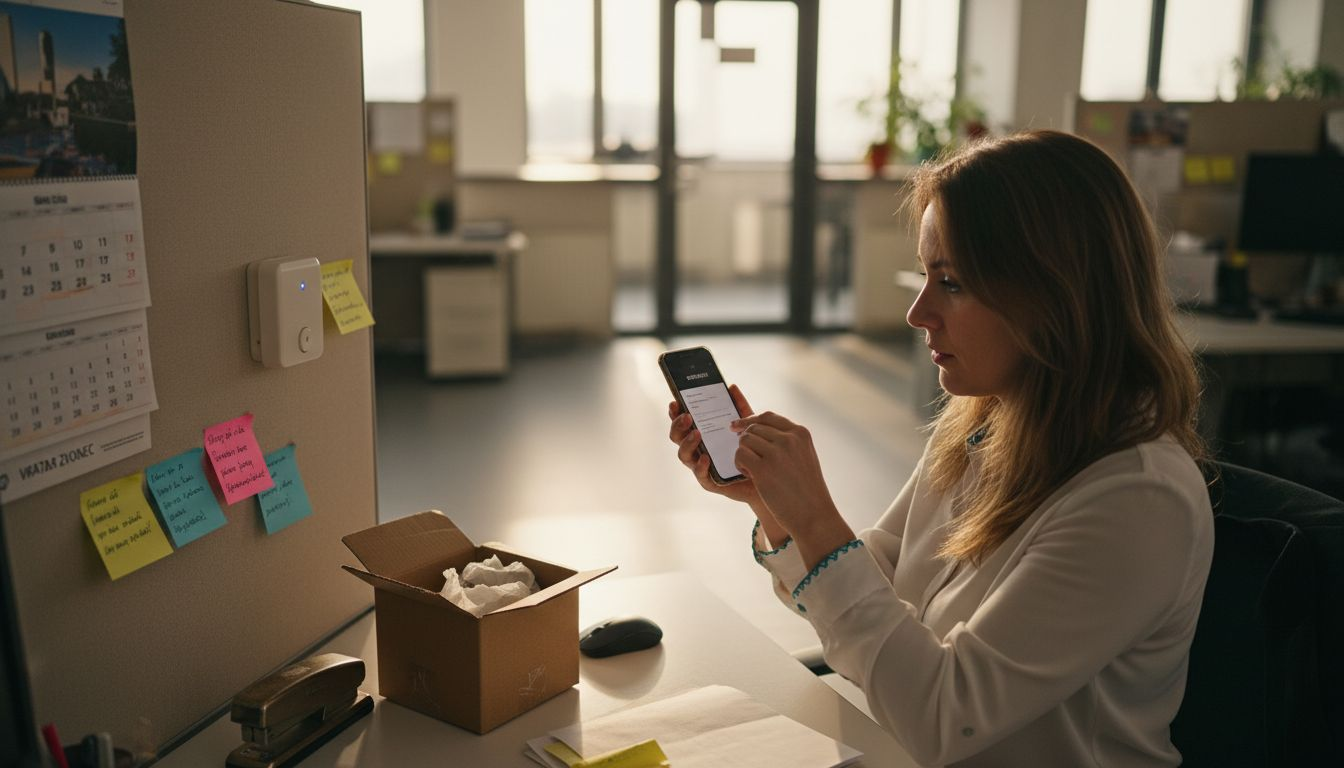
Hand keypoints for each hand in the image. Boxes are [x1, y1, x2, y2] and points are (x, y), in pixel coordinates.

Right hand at [667, 386, 787, 544]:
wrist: (768, 476)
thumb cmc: (754, 449)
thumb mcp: (748, 424)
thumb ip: (739, 407)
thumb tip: (732, 386)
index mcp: (702, 433)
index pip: (683, 422)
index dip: (675, 412)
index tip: (675, 402)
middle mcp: (698, 449)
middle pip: (677, 436)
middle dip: (678, 425)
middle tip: (687, 417)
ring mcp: (701, 465)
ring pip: (683, 455)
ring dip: (687, 443)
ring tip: (697, 434)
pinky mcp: (710, 481)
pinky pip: (699, 474)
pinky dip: (700, 465)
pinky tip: (706, 457)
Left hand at [732, 411, 853, 565]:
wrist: (814, 515)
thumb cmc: (807, 489)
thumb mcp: (804, 456)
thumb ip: (788, 441)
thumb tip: (758, 429)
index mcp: (800, 433)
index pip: (768, 417)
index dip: (750, 420)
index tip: (738, 426)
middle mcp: (789, 439)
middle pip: (753, 429)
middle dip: (747, 443)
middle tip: (753, 461)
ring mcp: (776, 453)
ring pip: (744, 441)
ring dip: (743, 455)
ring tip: (754, 471)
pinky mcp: (763, 469)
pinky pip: (740, 455)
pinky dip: (740, 465)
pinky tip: (751, 476)